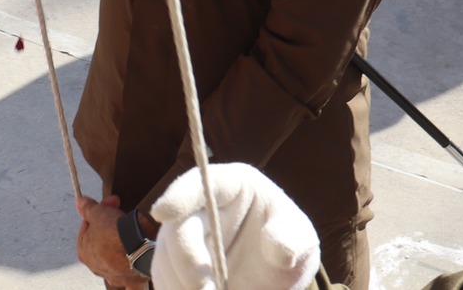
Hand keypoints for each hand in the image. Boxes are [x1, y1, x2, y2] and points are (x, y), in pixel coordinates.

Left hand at [75, 195, 145, 287]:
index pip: (87, 226)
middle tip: (120, 212)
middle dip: (109, 224)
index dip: (98, 211)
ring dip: (121, 241)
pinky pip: (129, 271)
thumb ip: (88, 208)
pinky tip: (136, 253)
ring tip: (132, 228)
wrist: (139, 250)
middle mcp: (96, 266)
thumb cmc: (116, 234)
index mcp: (84, 251)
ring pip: (115, 254)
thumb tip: (80, 202)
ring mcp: (113, 273)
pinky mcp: (130, 278)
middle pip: (101, 239)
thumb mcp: (99, 213)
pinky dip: (131, 264)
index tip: (109, 204)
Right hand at [151, 164, 319, 289]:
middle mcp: (200, 207)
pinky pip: (165, 279)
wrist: (274, 272)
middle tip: (204, 289)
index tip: (162, 212)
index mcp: (230, 186)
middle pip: (177, 226)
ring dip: (180, 283)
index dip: (180, 195)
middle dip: (186, 259)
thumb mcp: (299, 236)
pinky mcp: (176, 264)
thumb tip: (279, 250)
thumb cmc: (286, 241)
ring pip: (166, 257)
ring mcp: (184, 236)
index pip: (200, 183)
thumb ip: (291, 239)